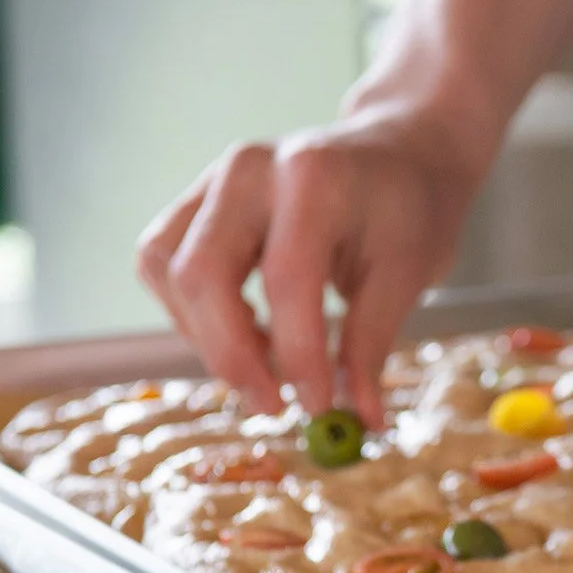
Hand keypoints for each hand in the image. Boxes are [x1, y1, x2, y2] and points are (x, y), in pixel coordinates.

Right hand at [136, 111, 479, 425]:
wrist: (398, 152)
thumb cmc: (409, 209)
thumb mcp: (409, 274)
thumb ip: (372, 344)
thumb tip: (362, 420)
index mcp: (315, 178)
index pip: (287, 280)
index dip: (297, 354)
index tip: (319, 406)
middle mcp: (250, 170)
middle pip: (202, 273)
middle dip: (231, 354)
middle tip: (274, 405)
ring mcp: (213, 178)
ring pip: (166, 268)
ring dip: (204, 335)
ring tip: (263, 369)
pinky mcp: (195, 199)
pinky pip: (162, 261)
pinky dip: (191, 311)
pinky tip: (244, 335)